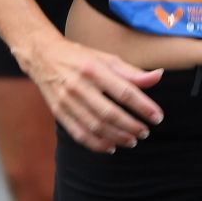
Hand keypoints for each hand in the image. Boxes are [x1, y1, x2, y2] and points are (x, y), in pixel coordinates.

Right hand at [19, 34, 163, 152]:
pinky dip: (97, 144)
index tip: (157, 117)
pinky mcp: (58, 112)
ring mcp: (67, 100)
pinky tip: (111, 146)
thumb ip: (132, 71)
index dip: (143, 107)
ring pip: (96, 126)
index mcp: (94, 69)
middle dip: (131, 126)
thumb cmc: (80, 57)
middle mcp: (79, 85)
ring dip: (117, 137)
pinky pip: (79, 134)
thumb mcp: (106, 58)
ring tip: (132, 140)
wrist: (43, 56)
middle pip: (110, 113)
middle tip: (145, 132)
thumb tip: (158, 76)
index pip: (124, 92)